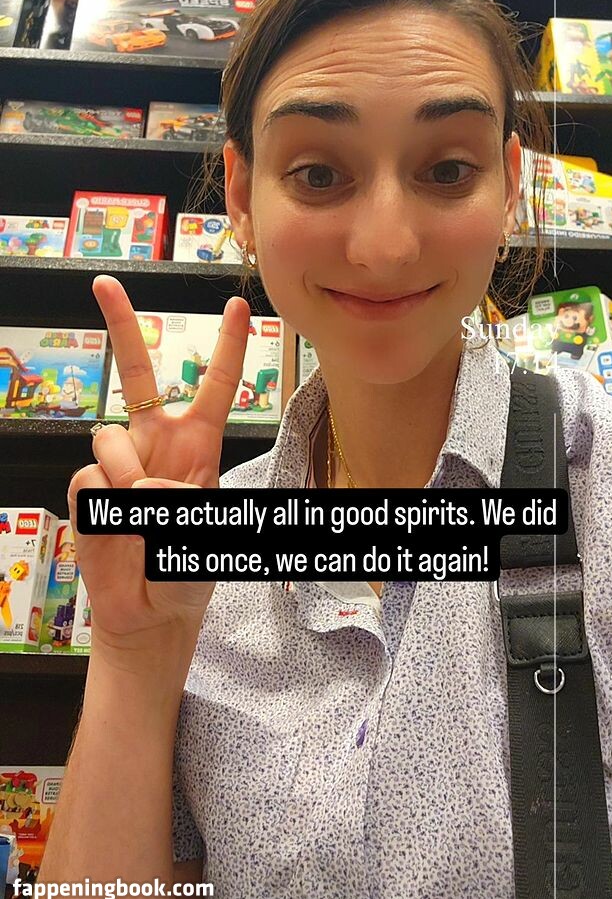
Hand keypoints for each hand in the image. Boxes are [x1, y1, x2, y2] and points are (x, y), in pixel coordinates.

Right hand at [68, 276, 250, 649]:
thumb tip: (144, 480)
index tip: (237, 308)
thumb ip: (185, 501)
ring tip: (143, 519)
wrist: (151, 615)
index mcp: (199, 445)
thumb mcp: (210, 535)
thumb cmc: (187, 572)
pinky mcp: (89, 488)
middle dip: (122, 326)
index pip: (214, 386)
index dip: (227, 347)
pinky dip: (107, 505)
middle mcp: (156, 442)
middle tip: (104, 283)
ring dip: (129, 479)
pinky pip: (90, 476)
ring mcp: (120, 463)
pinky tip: (116, 527)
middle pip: (137, 373)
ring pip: (111, 437)